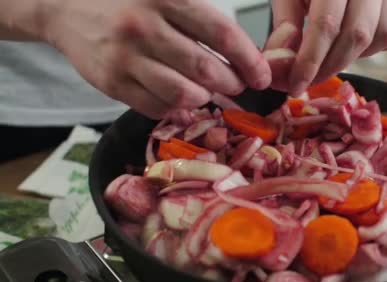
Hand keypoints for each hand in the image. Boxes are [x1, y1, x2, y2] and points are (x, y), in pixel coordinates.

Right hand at [40, 0, 270, 118]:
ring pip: (183, 94)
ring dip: (204, 98)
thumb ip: (200, 16)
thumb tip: (245, 52)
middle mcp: (144, 26)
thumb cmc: (127, 1)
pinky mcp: (111, 83)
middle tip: (236, 85)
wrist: (66, 7)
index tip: (262, 76)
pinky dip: (175, 109)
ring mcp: (125, 58)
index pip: (221, 33)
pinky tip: (178, 99)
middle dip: (231, 84)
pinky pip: (156, 108)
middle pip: (205, 69)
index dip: (249, 59)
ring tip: (207, 91)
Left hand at [272, 0, 386, 95]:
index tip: (295, 84)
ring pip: (381, 37)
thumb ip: (285, 21)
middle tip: (309, 79)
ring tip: (331, 54)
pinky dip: (374, 48)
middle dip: (330, 66)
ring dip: (353, 56)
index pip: (326, 24)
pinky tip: (353, 42)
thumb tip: (283, 60)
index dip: (310, 61)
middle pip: (356, 35)